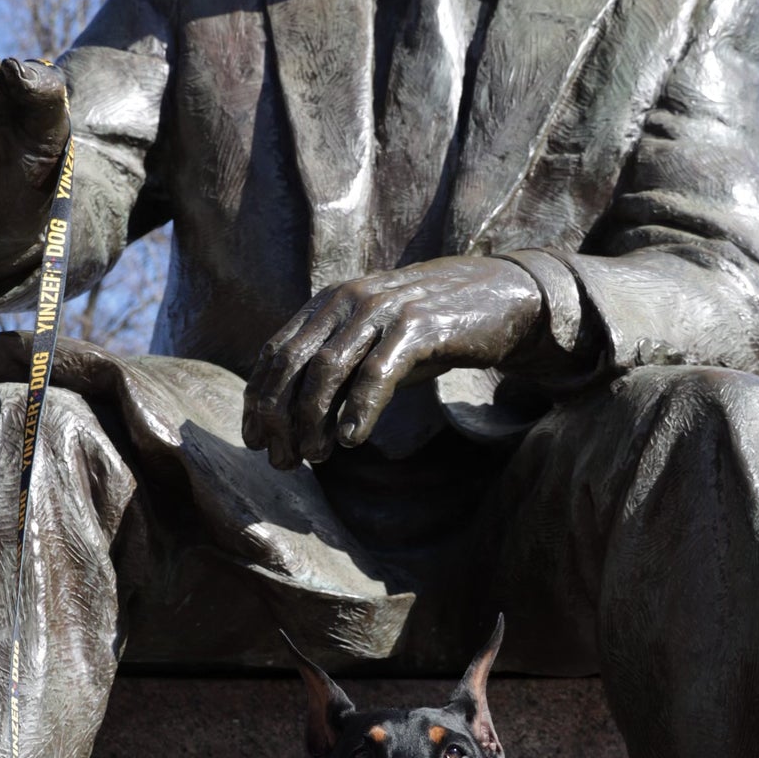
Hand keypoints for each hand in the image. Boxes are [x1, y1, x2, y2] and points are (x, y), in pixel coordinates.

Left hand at [242, 256, 542, 470]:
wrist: (503, 297)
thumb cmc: (433, 329)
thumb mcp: (375, 344)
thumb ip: (338, 370)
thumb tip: (297, 423)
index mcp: (330, 302)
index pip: (276, 352)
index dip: (259, 399)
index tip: (255, 441)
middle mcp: (348, 300)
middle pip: (293, 364)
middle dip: (279, 418)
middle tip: (283, 460)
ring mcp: (382, 309)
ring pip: (327, 370)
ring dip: (312, 421)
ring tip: (315, 458)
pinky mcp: (418, 325)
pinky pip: (376, 373)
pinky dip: (358, 410)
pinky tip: (351, 440)